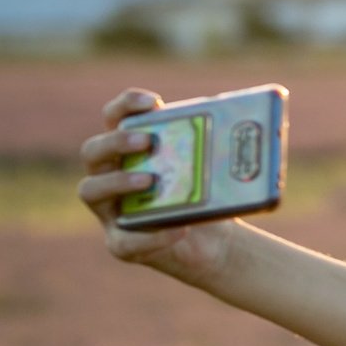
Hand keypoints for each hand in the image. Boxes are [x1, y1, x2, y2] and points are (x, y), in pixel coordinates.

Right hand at [76, 89, 239, 282]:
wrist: (215, 243)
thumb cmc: (208, 197)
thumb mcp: (215, 170)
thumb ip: (224, 150)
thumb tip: (254, 130)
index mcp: (129, 150)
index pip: (114, 118)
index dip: (126, 106)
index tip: (153, 102)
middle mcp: (109, 174)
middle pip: (94, 150)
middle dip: (117, 141)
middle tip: (147, 141)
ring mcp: (109, 210)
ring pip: (91, 190)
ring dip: (118, 182)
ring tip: (150, 181)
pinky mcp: (121, 242)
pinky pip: (126, 241)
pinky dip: (152, 236)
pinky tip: (178, 230)